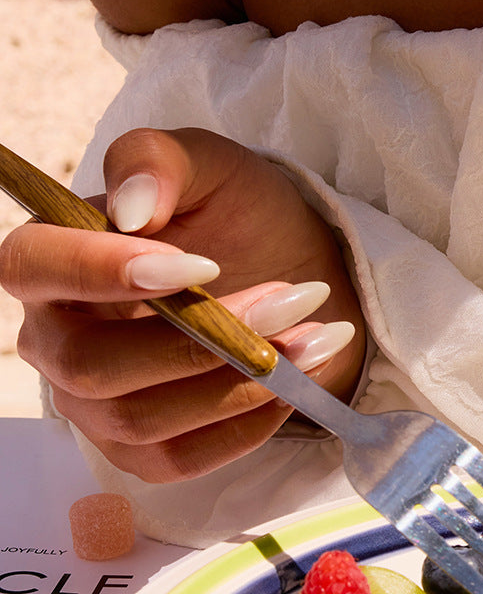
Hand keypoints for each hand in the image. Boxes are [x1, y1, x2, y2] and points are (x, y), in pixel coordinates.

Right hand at [0, 128, 364, 482]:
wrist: (291, 265)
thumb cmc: (238, 209)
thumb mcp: (214, 163)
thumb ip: (161, 161)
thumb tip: (133, 208)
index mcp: (58, 255)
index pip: (32, 265)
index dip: (103, 271)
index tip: (201, 266)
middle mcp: (59, 337)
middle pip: (93, 364)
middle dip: (205, 338)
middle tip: (292, 298)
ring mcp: (92, 402)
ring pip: (140, 418)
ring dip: (239, 379)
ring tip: (312, 334)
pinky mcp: (139, 448)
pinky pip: (175, 461)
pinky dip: (244, 425)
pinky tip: (295, 379)